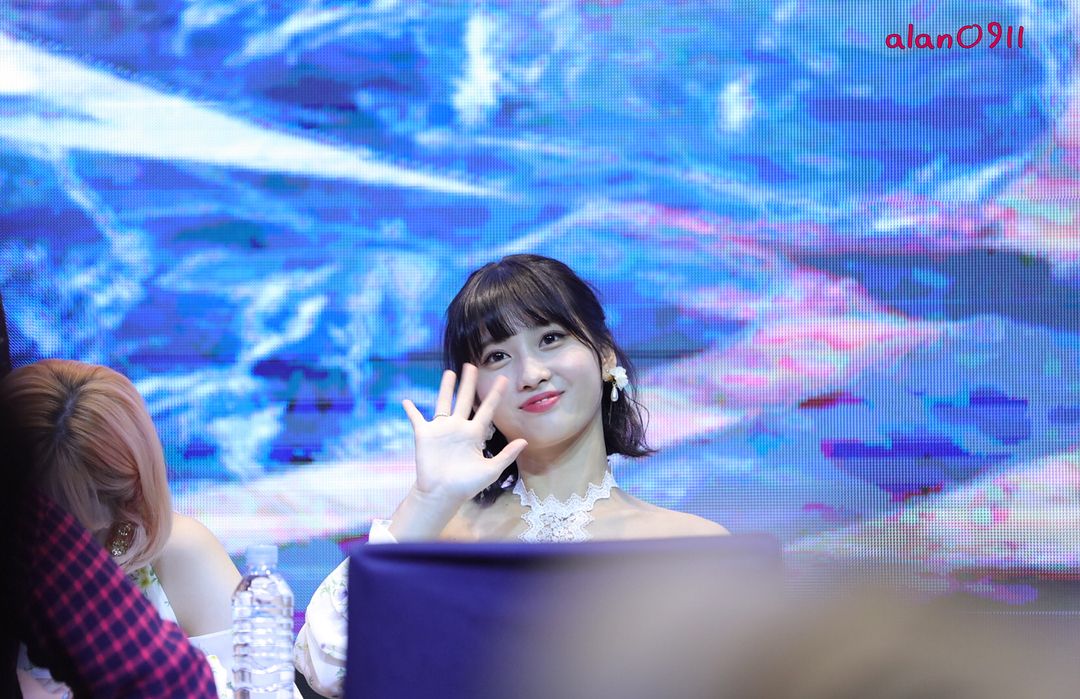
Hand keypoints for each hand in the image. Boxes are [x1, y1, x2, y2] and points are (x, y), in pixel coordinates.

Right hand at [401, 363, 527, 504]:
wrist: (442, 494)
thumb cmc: (467, 485)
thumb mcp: (491, 470)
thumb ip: (506, 455)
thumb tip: (524, 441)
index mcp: (475, 434)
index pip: (487, 410)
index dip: (495, 395)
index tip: (504, 379)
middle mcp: (459, 428)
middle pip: (465, 399)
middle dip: (469, 383)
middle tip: (472, 366)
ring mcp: (441, 429)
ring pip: (444, 402)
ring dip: (446, 388)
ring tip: (450, 372)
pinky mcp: (424, 434)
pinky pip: (416, 419)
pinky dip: (411, 410)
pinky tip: (406, 401)